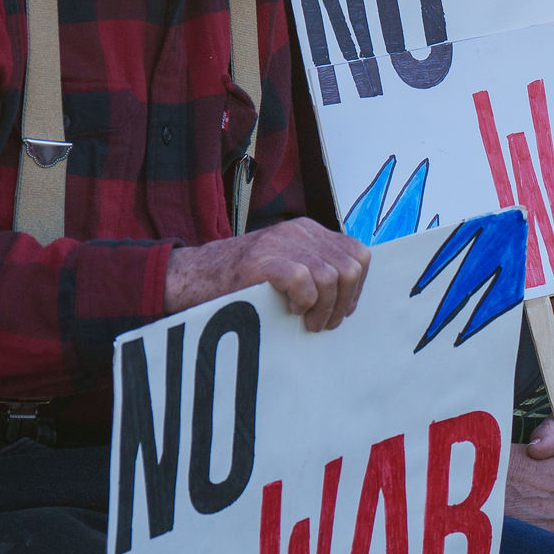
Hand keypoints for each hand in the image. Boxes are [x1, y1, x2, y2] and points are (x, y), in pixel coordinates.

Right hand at [168, 220, 369, 330]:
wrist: (194, 276)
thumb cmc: (242, 280)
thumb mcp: (285, 264)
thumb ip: (315, 269)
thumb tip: (350, 297)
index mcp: (309, 231)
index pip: (358, 254)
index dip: (357, 287)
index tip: (342, 309)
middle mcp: (298, 232)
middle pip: (350, 267)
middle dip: (344, 302)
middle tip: (324, 322)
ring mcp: (280, 244)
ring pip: (332, 277)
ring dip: (324, 308)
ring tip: (308, 322)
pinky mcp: (263, 260)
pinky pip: (304, 281)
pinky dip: (304, 301)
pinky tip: (290, 309)